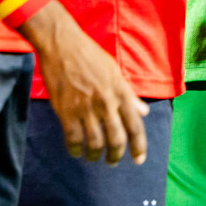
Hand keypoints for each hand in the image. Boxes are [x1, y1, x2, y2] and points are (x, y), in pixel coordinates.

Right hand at [22, 1, 148, 164]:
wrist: (62, 44)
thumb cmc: (91, 55)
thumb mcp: (115, 71)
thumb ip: (130, 94)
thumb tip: (144, 111)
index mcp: (121, 92)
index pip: (135, 125)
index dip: (139, 146)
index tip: (139, 159)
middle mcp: (106, 102)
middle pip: (116, 139)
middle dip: (117, 155)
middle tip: (113, 161)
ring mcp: (86, 108)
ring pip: (95, 143)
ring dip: (96, 155)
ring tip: (95, 157)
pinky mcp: (66, 111)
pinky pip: (73, 139)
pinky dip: (76, 150)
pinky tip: (76, 151)